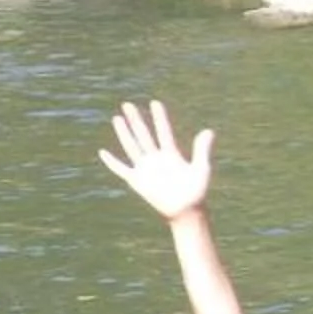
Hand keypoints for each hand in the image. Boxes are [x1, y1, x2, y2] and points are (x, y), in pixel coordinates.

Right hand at [100, 99, 213, 220]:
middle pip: (143, 134)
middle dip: (136, 119)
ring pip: (131, 146)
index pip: (163, 131)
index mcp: (172, 154)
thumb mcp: (201, 167)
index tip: (155, 102)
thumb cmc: (197, 191)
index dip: (159, 117)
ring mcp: (145, 168)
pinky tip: (103, 152)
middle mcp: (156, 158)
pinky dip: (112, 162)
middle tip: (127, 104)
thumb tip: (209, 130)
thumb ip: (202, 149)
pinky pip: (121, 169)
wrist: (186, 210)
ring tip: (117, 118)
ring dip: (124, 133)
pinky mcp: (137, 180)